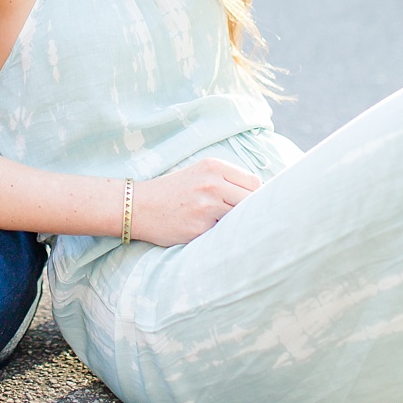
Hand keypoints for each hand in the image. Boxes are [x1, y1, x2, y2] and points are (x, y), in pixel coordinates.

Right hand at [128, 157, 260, 245]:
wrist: (137, 207)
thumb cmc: (172, 193)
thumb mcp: (199, 175)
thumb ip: (228, 181)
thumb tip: (265, 198)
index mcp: (213, 166)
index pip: (255, 183)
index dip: (254, 197)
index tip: (246, 207)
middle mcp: (212, 182)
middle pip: (253, 201)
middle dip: (249, 212)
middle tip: (240, 221)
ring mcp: (207, 205)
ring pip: (242, 218)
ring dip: (238, 226)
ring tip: (225, 228)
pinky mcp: (201, 226)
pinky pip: (226, 234)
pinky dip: (223, 236)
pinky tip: (210, 234)